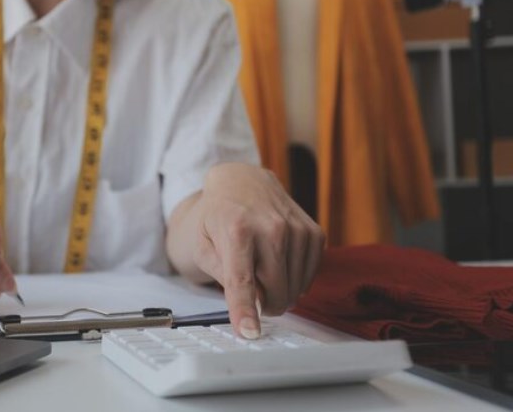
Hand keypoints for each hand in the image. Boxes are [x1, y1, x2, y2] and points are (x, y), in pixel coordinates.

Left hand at [193, 164, 324, 338]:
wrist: (241, 182)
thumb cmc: (217, 217)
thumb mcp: (202, 245)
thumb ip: (222, 275)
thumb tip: (248, 305)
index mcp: (236, 230)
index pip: (242, 281)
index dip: (245, 311)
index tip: (249, 333)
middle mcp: (271, 227)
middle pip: (275, 290)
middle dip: (265, 305)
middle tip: (254, 298)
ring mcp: (296, 228)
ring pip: (295, 286)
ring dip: (280, 292)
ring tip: (263, 273)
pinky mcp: (313, 231)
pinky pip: (310, 273)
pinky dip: (296, 279)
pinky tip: (281, 266)